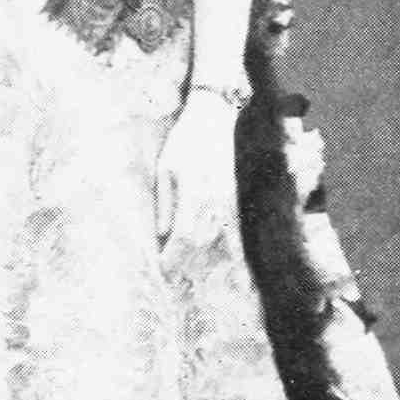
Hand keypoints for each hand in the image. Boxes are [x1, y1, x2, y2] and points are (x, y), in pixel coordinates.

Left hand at [156, 91, 238, 270]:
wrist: (215, 119)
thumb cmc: (185, 142)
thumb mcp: (166, 168)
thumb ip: (166, 204)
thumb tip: (161, 236)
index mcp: (196, 194)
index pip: (185, 238)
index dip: (174, 258)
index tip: (163, 270)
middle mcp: (217, 201)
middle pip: (203, 245)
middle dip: (187, 265)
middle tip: (173, 280)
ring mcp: (231, 201)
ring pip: (219, 240)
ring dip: (204, 259)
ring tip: (190, 274)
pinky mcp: (237, 199)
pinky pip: (229, 229)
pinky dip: (220, 245)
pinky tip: (214, 256)